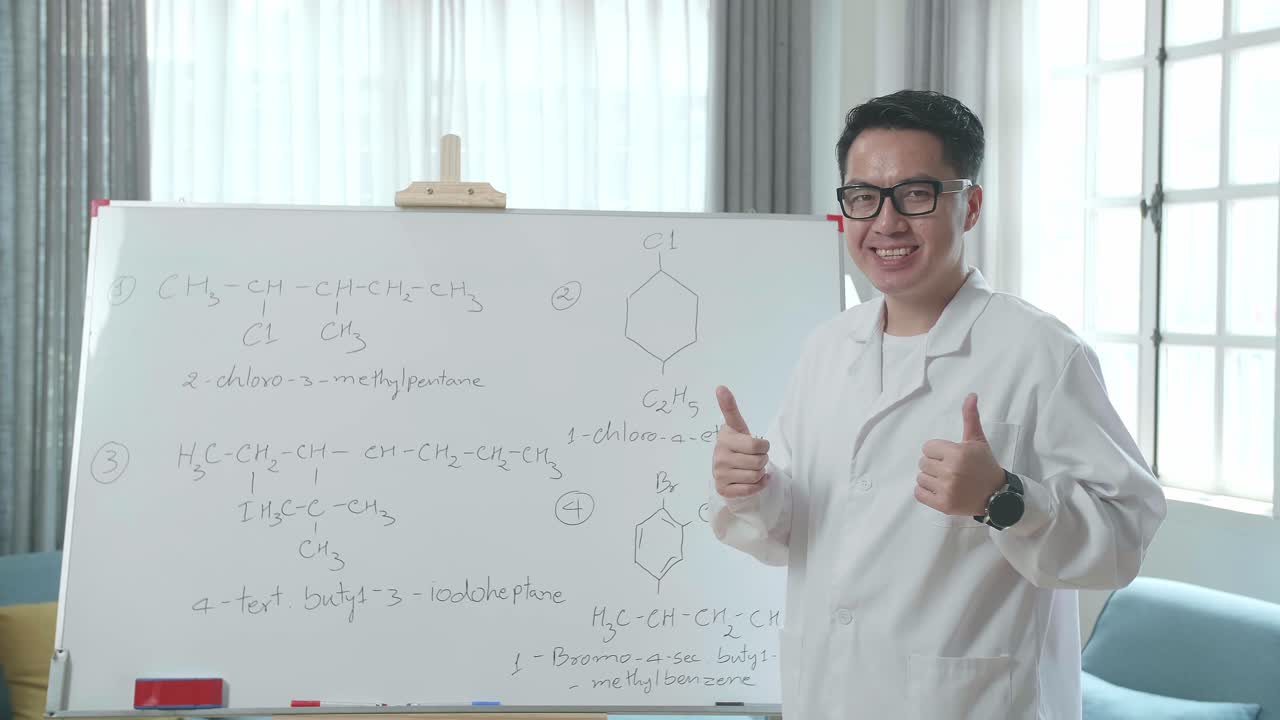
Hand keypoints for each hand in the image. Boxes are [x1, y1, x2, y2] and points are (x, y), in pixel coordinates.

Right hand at [712, 385, 770, 498]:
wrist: (726, 470)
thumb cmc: (736, 445)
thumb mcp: (736, 426)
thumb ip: (729, 408)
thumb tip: (720, 386)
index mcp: (725, 438)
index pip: (754, 444)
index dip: (763, 446)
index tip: (759, 445)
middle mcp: (719, 455)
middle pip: (759, 461)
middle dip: (763, 459)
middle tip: (756, 457)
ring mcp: (720, 473)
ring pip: (756, 475)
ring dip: (760, 473)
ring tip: (752, 468)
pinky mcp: (723, 488)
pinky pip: (751, 489)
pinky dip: (759, 485)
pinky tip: (756, 480)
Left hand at [915, 393, 1005, 515]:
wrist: (996, 495)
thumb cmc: (984, 465)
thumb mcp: (977, 440)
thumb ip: (970, 417)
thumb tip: (971, 395)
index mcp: (957, 453)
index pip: (927, 447)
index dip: (938, 451)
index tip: (950, 457)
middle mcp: (951, 471)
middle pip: (923, 462)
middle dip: (934, 465)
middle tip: (950, 470)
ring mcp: (947, 489)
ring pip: (920, 478)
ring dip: (930, 479)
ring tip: (947, 480)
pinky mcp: (943, 505)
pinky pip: (918, 493)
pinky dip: (925, 492)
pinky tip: (940, 490)